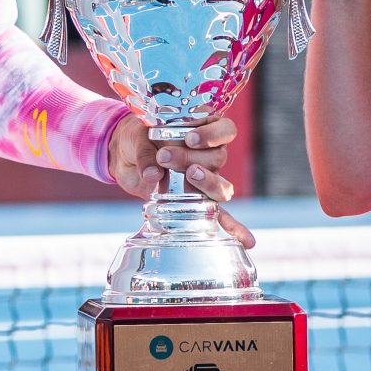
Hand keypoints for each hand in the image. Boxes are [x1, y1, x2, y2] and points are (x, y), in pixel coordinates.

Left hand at [107, 114, 255, 248]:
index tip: (190, 139)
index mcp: (202, 129)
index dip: (213, 134)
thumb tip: (154, 175)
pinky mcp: (196, 201)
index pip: (225, 129)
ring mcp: (205, 179)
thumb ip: (145, 153)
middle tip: (164, 156)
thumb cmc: (136, 137)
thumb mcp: (136, 137)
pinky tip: (247, 242)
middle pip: (218, 158)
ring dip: (206, 182)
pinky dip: (233, 228)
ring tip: (188, 177)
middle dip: (192, 158)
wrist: (124, 156)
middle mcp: (209, 154)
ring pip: (221, 185)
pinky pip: (220, 216)